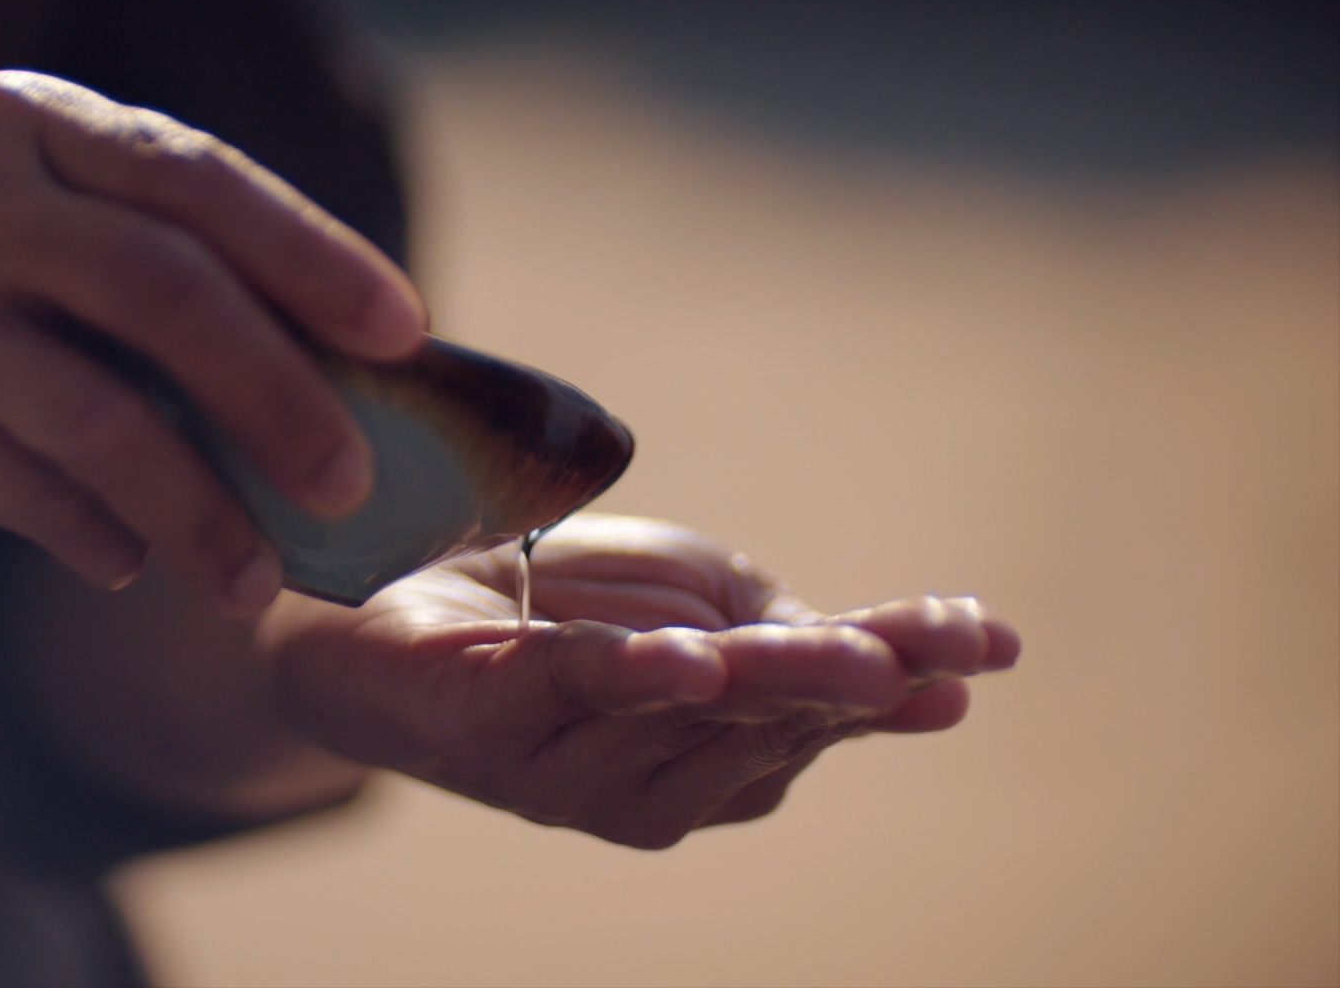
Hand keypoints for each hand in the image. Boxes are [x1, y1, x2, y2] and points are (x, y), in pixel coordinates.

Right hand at [0, 72, 423, 612]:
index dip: (313, 257)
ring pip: (96, 419)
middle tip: (353, 482)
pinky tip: (127, 566)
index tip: (404, 331)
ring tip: (253, 584)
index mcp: (26, 124)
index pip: (199, 182)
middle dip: (278, 395)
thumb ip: (117, 236)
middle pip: (166, 294)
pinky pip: (17, 492)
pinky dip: (90, 538)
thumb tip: (293, 362)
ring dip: (195, 512)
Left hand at [259, 514, 1019, 847]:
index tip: (986, 639)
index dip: (903, 669)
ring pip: (687, 712)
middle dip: (845, 684)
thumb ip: (798, 641)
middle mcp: (650, 784)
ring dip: (768, 682)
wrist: (393, 594)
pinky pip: (570, 693)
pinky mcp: (489, 719)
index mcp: (713, 760)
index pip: (824, 713)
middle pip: (766, 723)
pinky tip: (687, 662)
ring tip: (852, 658)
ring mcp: (570, 763)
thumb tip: (944, 672)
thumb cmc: (560, 609)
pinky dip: (630, 678)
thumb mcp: (701, 607)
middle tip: (924, 653)